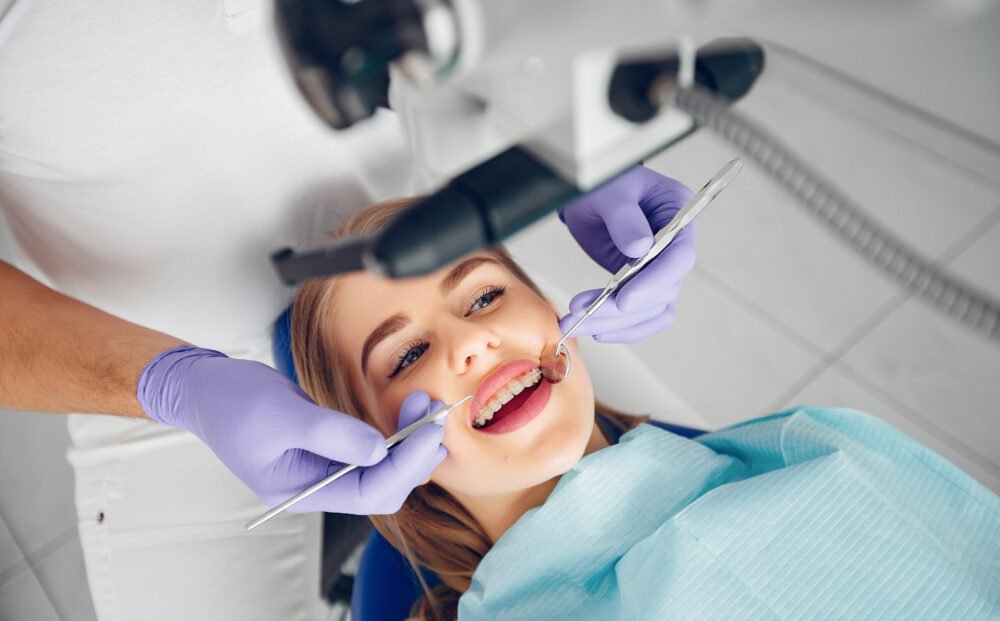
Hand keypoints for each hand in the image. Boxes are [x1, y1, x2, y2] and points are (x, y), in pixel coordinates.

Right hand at [137, 346, 446, 513]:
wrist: (205, 387)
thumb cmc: (231, 401)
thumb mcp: (281, 414)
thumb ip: (331, 434)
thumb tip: (379, 449)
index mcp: (300, 491)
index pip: (367, 493)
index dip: (404, 466)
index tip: (429, 433)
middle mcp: (317, 487)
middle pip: (382, 487)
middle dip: (414, 454)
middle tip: (435, 414)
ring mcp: (324, 468)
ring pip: (383, 469)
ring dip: (410, 441)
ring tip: (425, 406)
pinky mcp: (330, 447)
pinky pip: (373, 450)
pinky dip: (395, 433)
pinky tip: (409, 412)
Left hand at [560, 166, 694, 342]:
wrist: (590, 198)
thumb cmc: (603, 185)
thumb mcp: (609, 192)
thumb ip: (623, 217)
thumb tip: (639, 249)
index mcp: (678, 213)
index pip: (679, 257)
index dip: (654, 282)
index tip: (623, 300)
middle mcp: (677, 245)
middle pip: (663, 290)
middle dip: (620, 309)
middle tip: (581, 314)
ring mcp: (662, 267)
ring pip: (651, 309)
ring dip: (614, 322)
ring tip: (575, 323)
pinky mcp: (646, 284)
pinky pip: (644, 315)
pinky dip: (622, 327)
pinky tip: (596, 330)